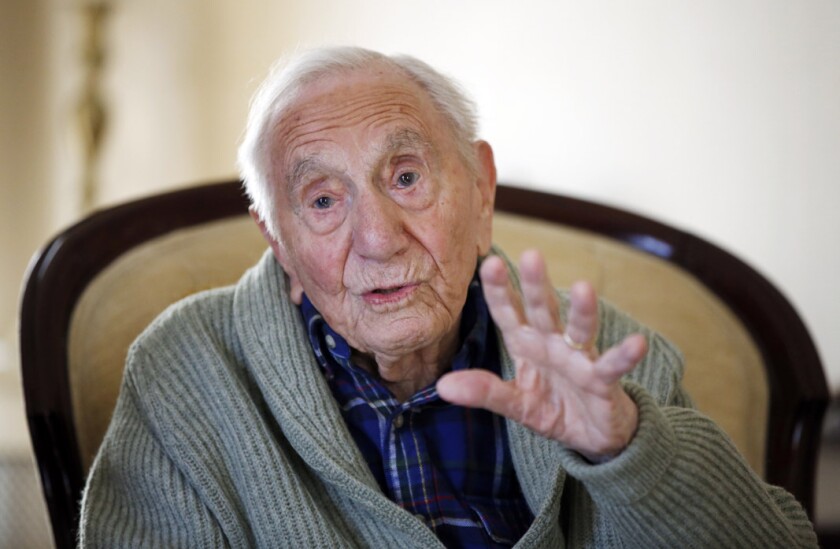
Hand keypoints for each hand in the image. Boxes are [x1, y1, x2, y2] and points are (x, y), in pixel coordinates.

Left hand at [437, 250, 646, 461]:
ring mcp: (580, 359)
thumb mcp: (515, 403)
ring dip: (583, 310)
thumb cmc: (553, 408)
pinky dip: (625, 355)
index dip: (499, 291)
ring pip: (580, 330)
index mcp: (526, 344)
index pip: (508, 313)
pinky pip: (613, 365)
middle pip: (543, 310)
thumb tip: (442, 386)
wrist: (592, 434)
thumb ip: (484, 392)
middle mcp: (552, 343)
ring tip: (583, 287)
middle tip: (531, 255)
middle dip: (536, 285)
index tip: (486, 263)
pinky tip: (637, 343)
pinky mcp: (604, 380)